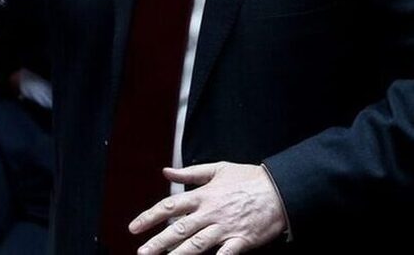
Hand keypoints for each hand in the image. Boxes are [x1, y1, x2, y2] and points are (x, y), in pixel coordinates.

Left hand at [130, 162, 285, 254]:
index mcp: (203, 195)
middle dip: (158, 242)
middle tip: (141, 253)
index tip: (134, 228)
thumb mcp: (218, 169)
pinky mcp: (240, 241)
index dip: (149, 217)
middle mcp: (210, 212)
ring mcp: (224, 228)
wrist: (279, 189)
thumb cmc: (249, 178)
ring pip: (196, 245)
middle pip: (179, 229)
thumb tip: (165, 171)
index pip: (170, 206)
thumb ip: (190, 173)